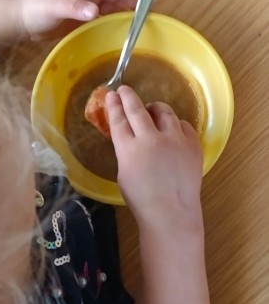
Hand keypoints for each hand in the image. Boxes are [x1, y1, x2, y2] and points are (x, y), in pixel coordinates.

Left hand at [19, 0, 142, 39]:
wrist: (20, 22)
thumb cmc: (36, 9)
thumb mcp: (56, 6)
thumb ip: (75, 7)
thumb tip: (96, 11)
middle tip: (149, 13)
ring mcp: (85, 8)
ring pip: (112, 6)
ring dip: (126, 12)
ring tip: (140, 24)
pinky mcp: (80, 21)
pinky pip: (103, 19)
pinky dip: (114, 23)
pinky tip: (120, 33)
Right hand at [106, 86, 202, 230]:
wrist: (171, 212)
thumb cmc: (142, 199)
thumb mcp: (124, 173)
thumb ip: (126, 151)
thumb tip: (130, 136)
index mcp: (129, 149)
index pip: (119, 120)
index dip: (114, 105)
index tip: (111, 95)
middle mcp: (151, 139)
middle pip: (137, 110)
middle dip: (128, 97)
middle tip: (124, 90)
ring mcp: (174, 140)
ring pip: (164, 112)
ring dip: (154, 108)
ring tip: (151, 110)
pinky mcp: (192, 144)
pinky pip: (183, 125)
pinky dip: (174, 125)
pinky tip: (171, 130)